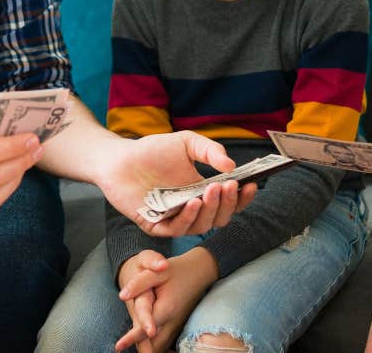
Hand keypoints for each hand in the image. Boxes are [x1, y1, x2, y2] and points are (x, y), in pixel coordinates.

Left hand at [98, 131, 257, 236]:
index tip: (252, 185)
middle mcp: (191, 209)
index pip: (229, 202)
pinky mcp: (156, 225)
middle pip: (219, 217)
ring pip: (202, 226)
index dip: (242, 198)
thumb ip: (210, 151)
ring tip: (212, 190)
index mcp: (202, 192)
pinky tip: (193, 202)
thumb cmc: (152, 150)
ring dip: (210, 210)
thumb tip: (231, 167)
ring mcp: (174, 219)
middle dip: (228, 203)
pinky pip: (177, 229)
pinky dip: (188, 218)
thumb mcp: (186, 143)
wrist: (119, 158)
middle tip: (229, 186)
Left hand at [115, 250, 170, 352]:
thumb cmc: (178, 270)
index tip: (118, 346)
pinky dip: (156, 346)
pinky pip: (166, 342)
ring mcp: (177, 325)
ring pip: (161, 346)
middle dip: (142, 349)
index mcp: (166, 308)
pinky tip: (147, 347)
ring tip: (138, 350)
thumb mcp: (157, 272)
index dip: (131, 338)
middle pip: (154, 344)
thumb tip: (122, 296)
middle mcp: (173, 321)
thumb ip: (139, 283)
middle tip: (124, 347)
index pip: (145, 328)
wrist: (201, 271)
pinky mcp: (179, 325)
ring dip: (149, 348)